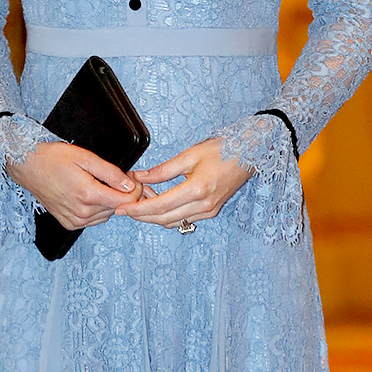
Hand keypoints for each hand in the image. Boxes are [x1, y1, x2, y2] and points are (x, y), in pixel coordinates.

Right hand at [8, 140, 142, 229]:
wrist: (28, 167)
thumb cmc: (53, 159)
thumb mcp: (86, 158)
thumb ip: (111, 173)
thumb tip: (130, 185)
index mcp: (88, 194)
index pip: (126, 200)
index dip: (135, 189)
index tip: (131, 179)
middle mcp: (82, 212)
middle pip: (117, 208)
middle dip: (121, 193)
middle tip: (114, 178)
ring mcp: (75, 220)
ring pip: (107, 215)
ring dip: (108, 202)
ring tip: (98, 185)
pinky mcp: (70, 224)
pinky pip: (94, 220)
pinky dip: (96, 209)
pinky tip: (88, 195)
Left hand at [116, 138, 251, 227]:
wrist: (249, 154)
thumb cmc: (222, 150)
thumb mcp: (189, 155)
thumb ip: (162, 170)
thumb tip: (139, 177)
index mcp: (197, 190)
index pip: (160, 206)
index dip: (138, 209)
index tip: (122, 209)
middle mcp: (203, 205)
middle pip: (164, 218)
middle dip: (141, 215)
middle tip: (125, 207)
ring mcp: (208, 211)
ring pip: (172, 221)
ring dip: (154, 215)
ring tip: (140, 200)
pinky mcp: (210, 212)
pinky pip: (183, 219)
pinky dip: (167, 214)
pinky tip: (158, 202)